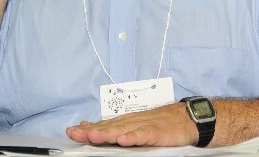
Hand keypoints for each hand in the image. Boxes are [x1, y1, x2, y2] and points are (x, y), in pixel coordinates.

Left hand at [66, 103, 197, 146]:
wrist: (186, 118)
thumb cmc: (159, 123)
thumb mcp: (133, 125)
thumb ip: (112, 127)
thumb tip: (88, 126)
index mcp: (125, 122)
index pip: (103, 125)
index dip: (87, 128)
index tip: (71, 131)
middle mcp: (131, 122)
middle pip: (109, 127)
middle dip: (92, 130)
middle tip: (77, 133)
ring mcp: (144, 126)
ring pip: (123, 130)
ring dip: (108, 133)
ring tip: (94, 136)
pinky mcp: (157, 132)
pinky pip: (144, 135)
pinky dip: (133, 137)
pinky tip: (124, 140)